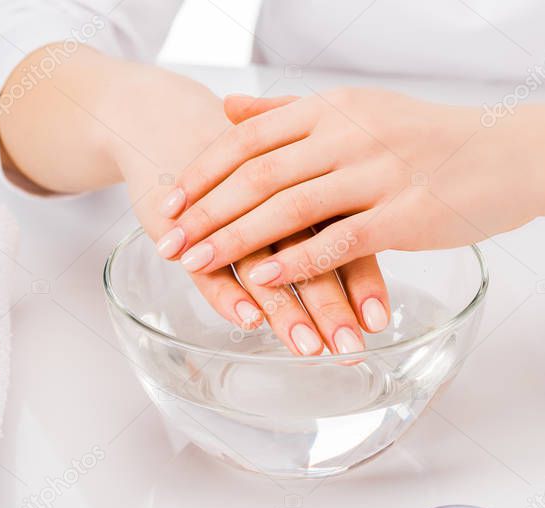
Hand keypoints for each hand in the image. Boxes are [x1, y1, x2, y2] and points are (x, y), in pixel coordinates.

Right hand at [0, 48, 390, 353]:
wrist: (165, 121)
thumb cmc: (241, 164)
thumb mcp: (291, 184)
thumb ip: (332, 221)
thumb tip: (367, 269)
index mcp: (304, 179)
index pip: (342, 232)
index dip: (362, 279)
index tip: (379, 323)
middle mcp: (269, 196)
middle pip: (308, 253)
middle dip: (331, 307)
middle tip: (351, 349)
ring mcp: (225, 211)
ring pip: (261, 262)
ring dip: (287, 309)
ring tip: (308, 350)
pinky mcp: (183, 225)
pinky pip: (207, 260)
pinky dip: (227, 292)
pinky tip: (247, 320)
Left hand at [157, 87, 544, 286]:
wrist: (514, 152)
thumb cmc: (431, 137)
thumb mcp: (357, 109)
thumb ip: (290, 114)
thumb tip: (229, 109)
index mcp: (333, 108)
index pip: (249, 138)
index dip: (203, 171)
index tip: (167, 202)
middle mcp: (350, 134)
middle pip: (259, 174)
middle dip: (206, 211)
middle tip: (167, 242)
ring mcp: (378, 173)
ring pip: (290, 207)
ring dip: (237, 238)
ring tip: (197, 264)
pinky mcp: (406, 215)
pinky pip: (339, 241)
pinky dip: (297, 261)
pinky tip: (264, 279)